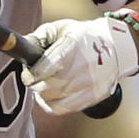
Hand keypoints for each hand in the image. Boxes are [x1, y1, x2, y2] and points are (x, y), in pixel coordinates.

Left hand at [20, 17, 138, 114]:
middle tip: (33, 79)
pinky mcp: (93, 96)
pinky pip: (62, 109)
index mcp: (73, 45)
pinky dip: (50, 105)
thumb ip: (40, 36)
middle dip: (35, 84)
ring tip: (41, 86)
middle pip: (49, 85)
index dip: (33, 74)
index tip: (28, 75)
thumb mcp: (62, 28)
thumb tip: (23, 47)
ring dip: (41, 94)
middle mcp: (83, 65)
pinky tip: (48, 97)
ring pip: (53, 99)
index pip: (49, 65)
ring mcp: (90, 83)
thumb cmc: (83, 38)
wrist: (115, 48)